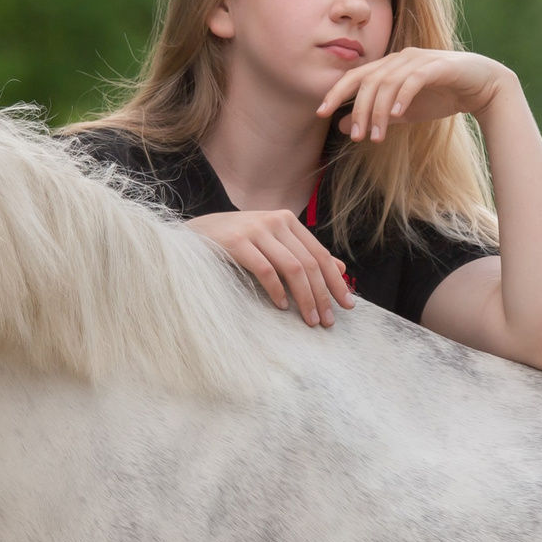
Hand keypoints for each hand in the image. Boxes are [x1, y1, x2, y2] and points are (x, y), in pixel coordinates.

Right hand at [188, 210, 355, 326]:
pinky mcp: (236, 242)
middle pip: (309, 263)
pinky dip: (276, 291)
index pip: (319, 254)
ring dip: (304, 297)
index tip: (347, 305)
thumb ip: (303, 253)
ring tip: (310, 320)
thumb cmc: (237, 242)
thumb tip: (340, 269)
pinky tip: (281, 306)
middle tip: (328, 321)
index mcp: (287, 220)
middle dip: (322, 295)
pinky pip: (265, 270)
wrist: (194, 233)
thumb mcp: (273, 244)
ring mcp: (255, 230)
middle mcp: (275, 221)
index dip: (335, 282)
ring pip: (292, 267)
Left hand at [317, 48, 512, 143]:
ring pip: (388, 82)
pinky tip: (397, 115)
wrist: (483, 87)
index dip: (336, 92)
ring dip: (379, 111)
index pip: (355, 76)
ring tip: (377, 137)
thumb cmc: (442, 96)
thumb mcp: (402, 112)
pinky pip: (414, 79)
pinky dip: (403, 96)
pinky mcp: (438, 66)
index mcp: (389, 66)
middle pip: (368, 80)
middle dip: (359, 109)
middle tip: (356, 136)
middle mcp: (401, 58)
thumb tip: (343, 125)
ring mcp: (419, 60)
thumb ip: (376, 116)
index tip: (320, 112)